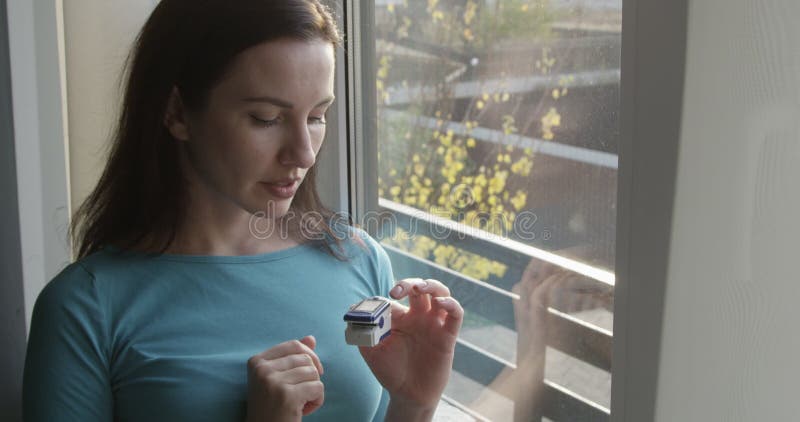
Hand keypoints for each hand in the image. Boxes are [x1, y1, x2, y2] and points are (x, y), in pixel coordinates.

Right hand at [245, 336, 324, 421]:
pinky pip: (318, 387)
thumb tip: (311, 338)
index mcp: (257, 361)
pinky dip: (317, 400)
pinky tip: (304, 410)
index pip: (293, 345)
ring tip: (301, 403)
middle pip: (305, 359)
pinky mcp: (287, 395)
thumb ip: (292, 357)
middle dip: (311, 377)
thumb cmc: (272, 406)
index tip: (310, 373)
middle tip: (302, 393)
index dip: (308, 356)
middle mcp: (262, 369)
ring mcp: (274, 382)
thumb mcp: (278, 379)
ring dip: (313, 389)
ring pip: (313, 373)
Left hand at [358, 278, 463, 413]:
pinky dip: (451, 304)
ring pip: (440, 293)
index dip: (384, 298)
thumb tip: (353, 311)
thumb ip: (361, 332)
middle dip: (408, 284)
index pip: (394, 297)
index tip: (373, 310)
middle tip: (396, 291)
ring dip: (432, 285)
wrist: (408, 395)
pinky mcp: (448, 336)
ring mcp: (434, 324)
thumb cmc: (390, 372)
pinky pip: (456, 314)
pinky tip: (440, 302)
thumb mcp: (371, 351)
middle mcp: (418, 317)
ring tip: (420, 287)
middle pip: (419, 288)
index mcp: (399, 317)